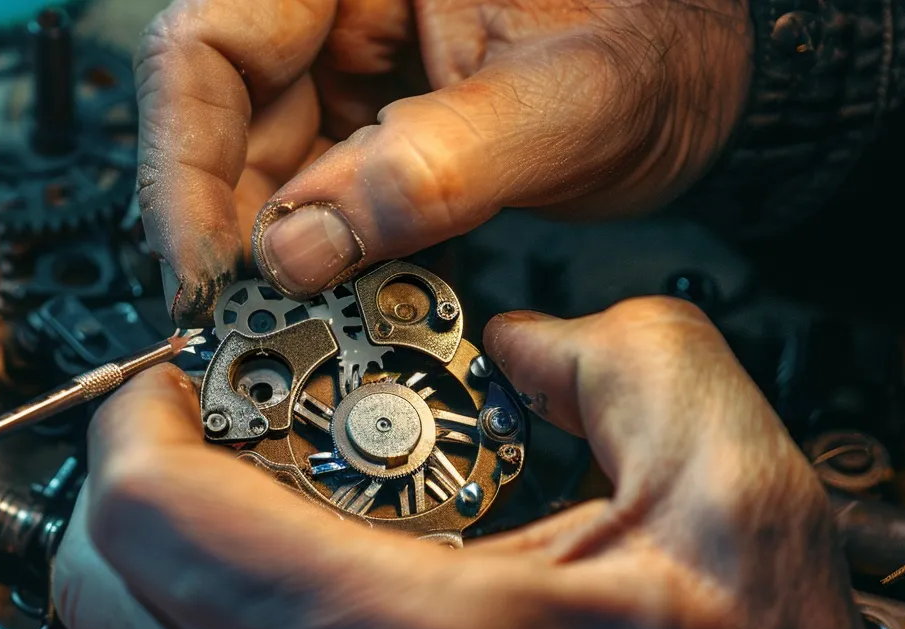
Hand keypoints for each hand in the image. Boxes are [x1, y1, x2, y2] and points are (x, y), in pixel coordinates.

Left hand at [52, 297, 868, 628]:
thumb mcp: (731, 490)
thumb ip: (627, 362)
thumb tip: (532, 345)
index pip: (161, 519)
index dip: (142, 420)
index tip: (183, 376)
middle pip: (109, 594)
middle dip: (134, 485)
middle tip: (204, 426)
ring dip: (161, 559)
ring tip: (244, 498)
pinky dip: (203, 625)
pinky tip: (293, 579)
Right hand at [137, 0, 753, 325]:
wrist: (719, 76)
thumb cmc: (666, 44)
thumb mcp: (562, 108)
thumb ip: (428, 175)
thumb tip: (298, 250)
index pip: (208, 47)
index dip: (185, 166)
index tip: (208, 268)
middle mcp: (335, 3)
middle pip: (218, 112)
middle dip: (231, 224)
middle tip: (251, 320)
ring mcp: (348, 59)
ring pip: (257, 160)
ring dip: (275, 250)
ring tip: (306, 318)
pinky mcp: (370, 116)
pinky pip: (312, 186)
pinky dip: (323, 251)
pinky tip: (344, 295)